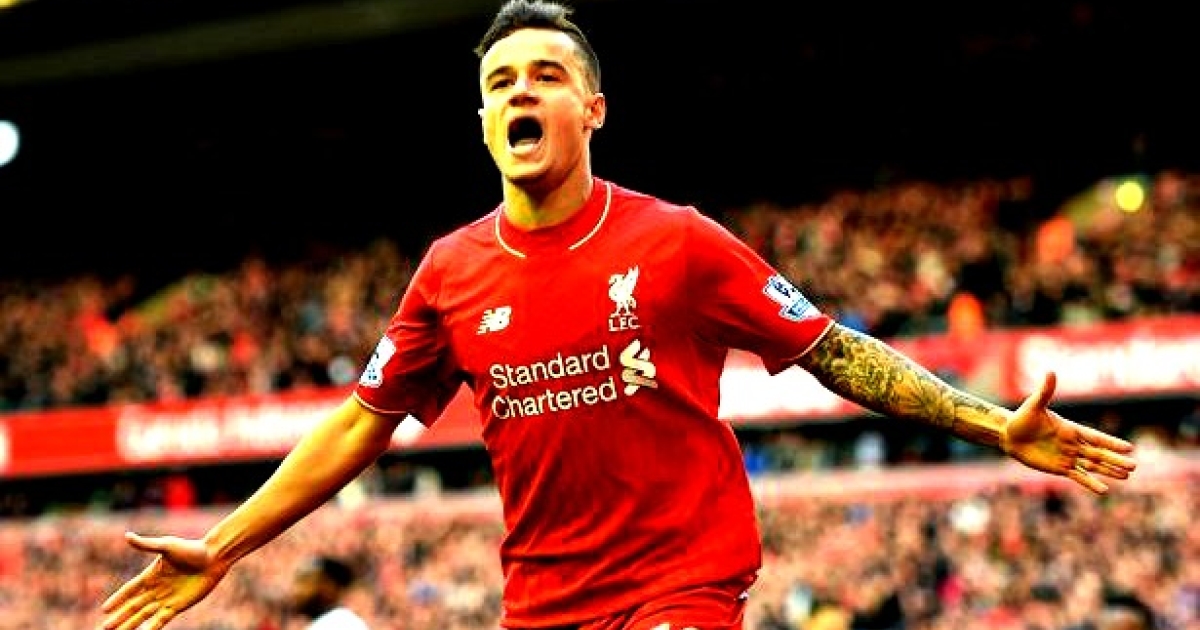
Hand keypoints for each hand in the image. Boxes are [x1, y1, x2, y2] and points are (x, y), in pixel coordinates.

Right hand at [99, 532, 228, 629]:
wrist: (214, 557)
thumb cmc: (191, 548)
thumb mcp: (167, 545)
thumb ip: (146, 544)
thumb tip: (127, 536)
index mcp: (151, 575)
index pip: (129, 590)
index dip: (117, 599)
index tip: (105, 610)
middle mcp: (156, 589)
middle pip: (133, 607)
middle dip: (119, 618)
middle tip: (104, 629)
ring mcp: (166, 598)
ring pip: (144, 616)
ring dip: (130, 625)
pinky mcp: (178, 605)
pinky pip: (161, 620)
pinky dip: (152, 628)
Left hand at [1001, 371, 1136, 493]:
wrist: (1009, 435)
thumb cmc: (1021, 418)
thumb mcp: (1034, 405)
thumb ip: (1045, 391)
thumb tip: (1050, 371)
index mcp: (1071, 429)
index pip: (1095, 437)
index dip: (1111, 443)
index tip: (1129, 448)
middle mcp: (1073, 444)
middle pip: (1099, 453)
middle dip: (1115, 460)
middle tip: (1135, 467)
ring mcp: (1068, 457)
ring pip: (1093, 465)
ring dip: (1109, 471)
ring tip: (1127, 476)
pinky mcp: (1059, 468)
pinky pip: (1078, 476)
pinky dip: (1091, 483)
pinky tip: (1104, 490)